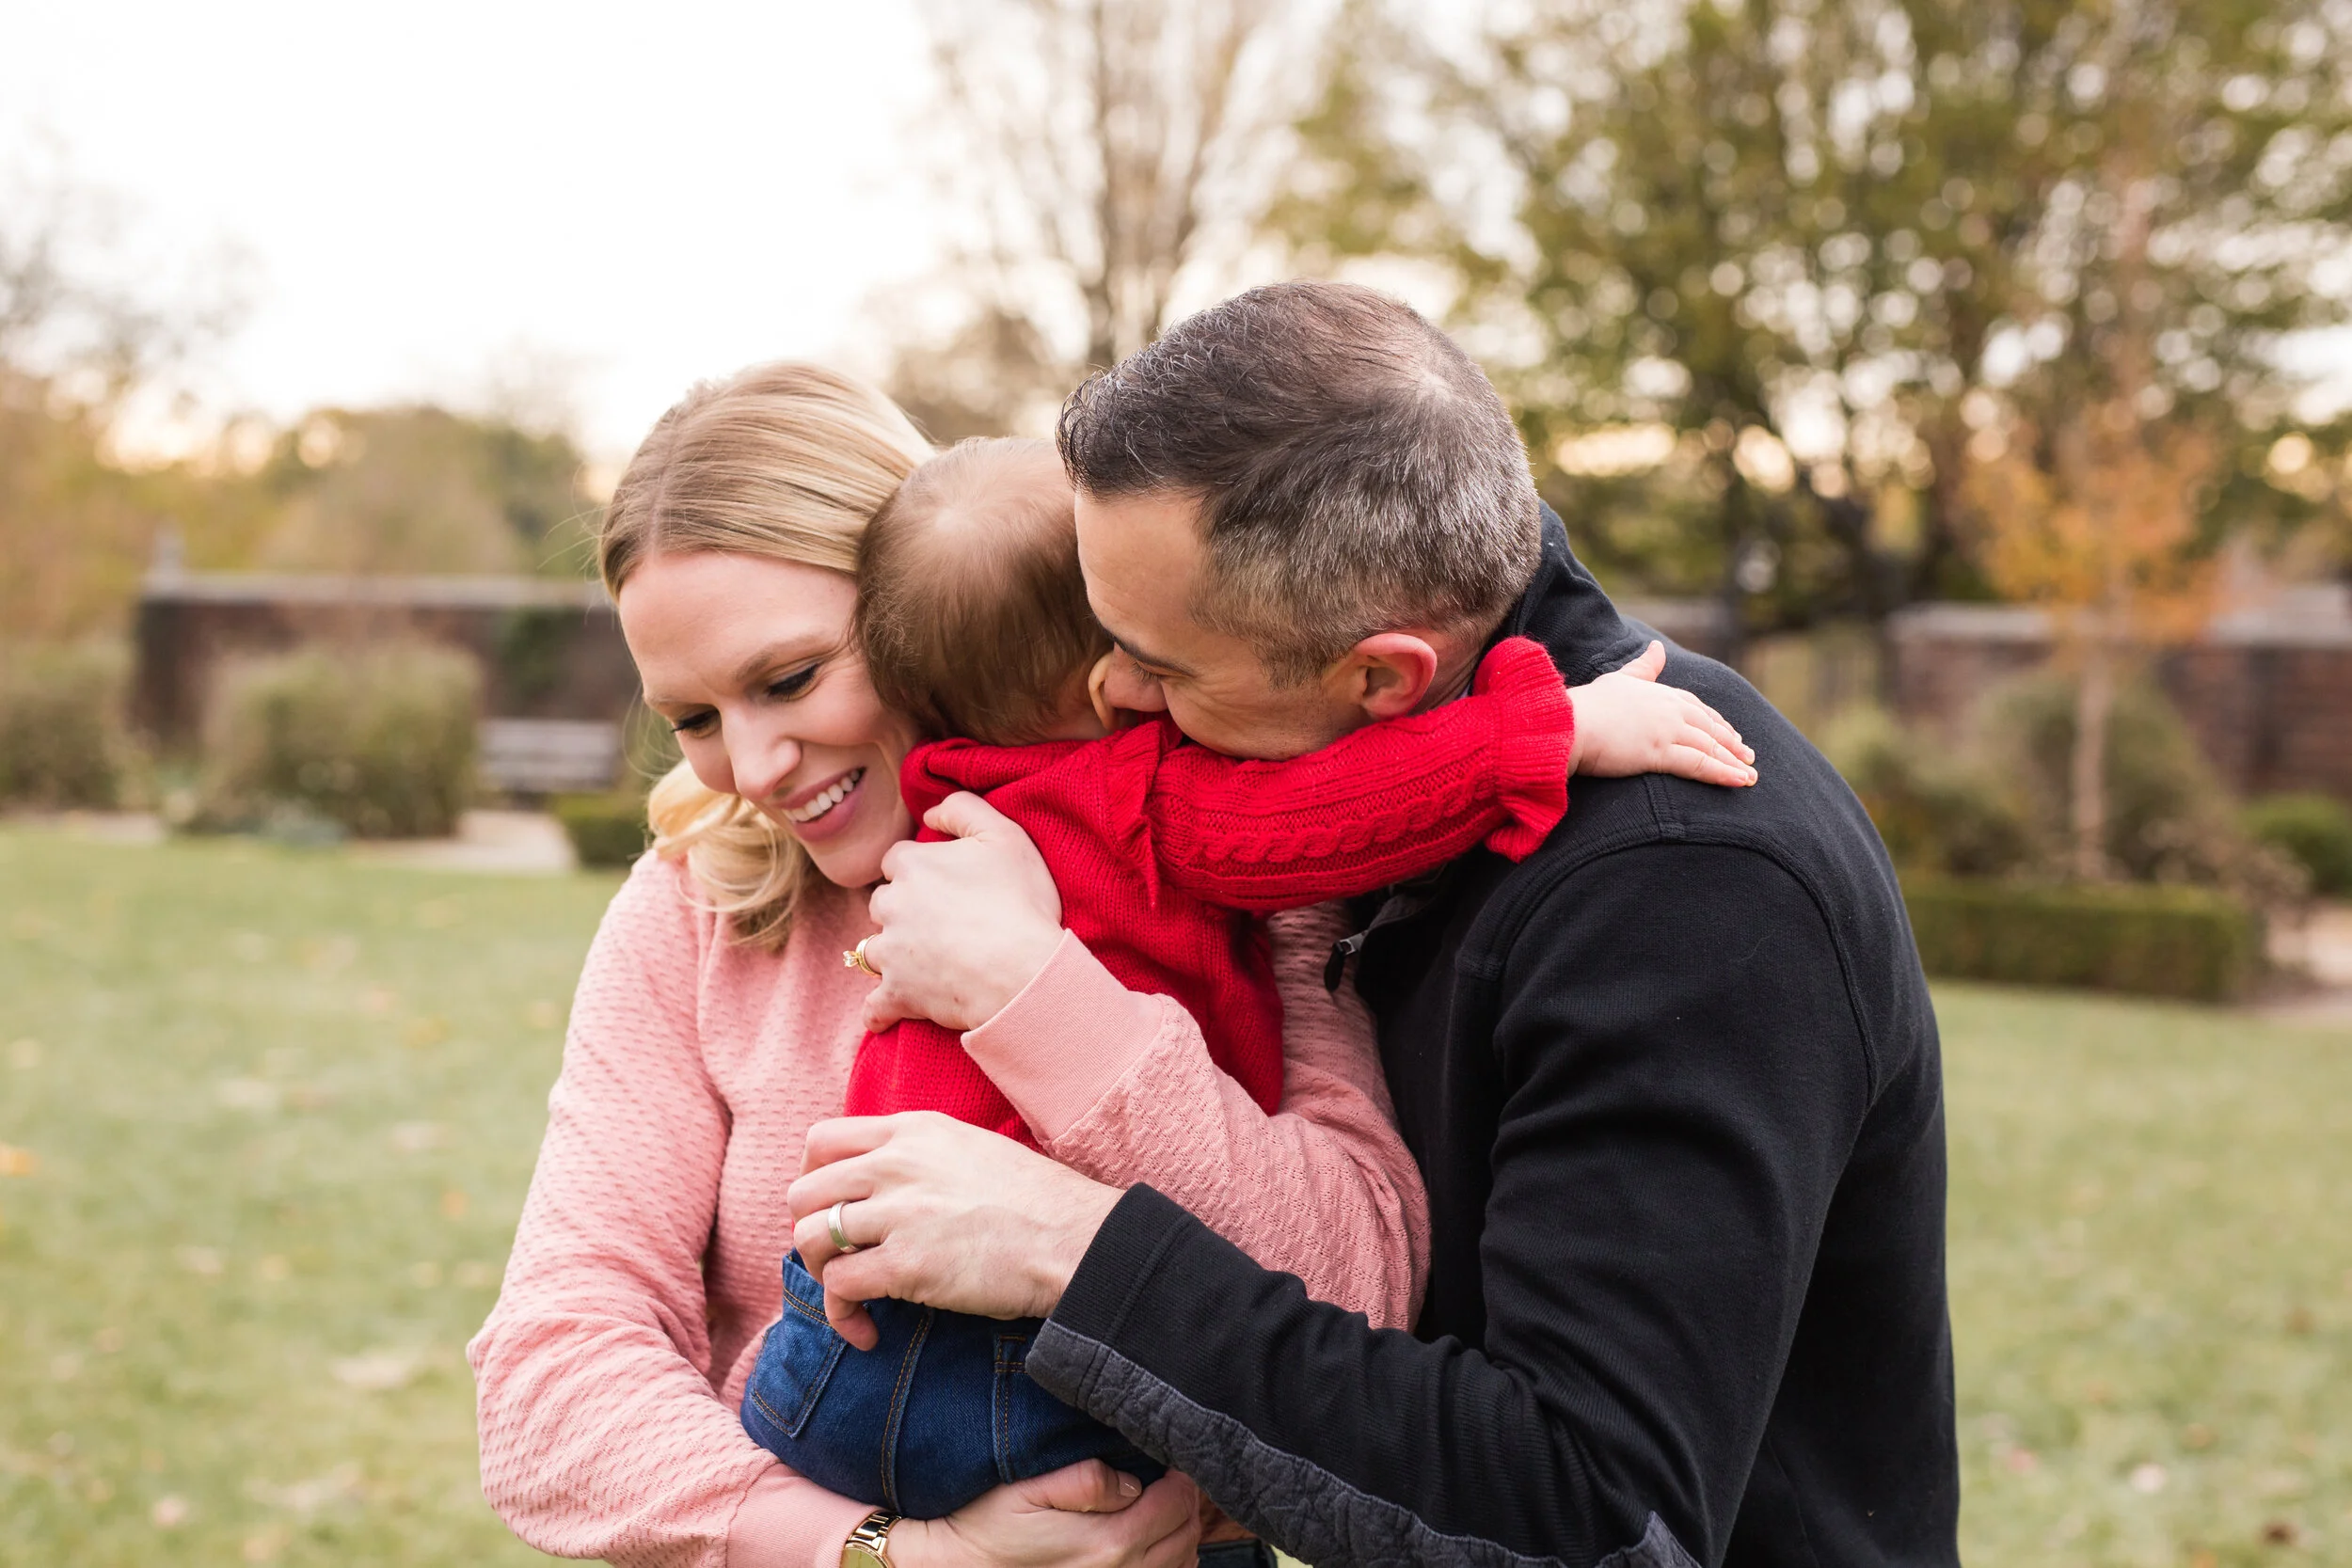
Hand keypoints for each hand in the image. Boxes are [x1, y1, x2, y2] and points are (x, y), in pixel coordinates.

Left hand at [789, 1112, 1121, 1349]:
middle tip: (838, 1259)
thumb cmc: (1037, 1202)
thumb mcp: (973, 1148)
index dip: (814, 1179)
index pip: (822, 1140)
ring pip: (808, 1239)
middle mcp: (896, 1164)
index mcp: (913, 1130)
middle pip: (803, 1192)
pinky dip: (843, 1315)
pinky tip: (867, 1331)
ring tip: (853, 1297)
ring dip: (822, 1276)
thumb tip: (882, 1186)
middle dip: (809, 1231)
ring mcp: (898, 1213)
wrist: (1076, 1240)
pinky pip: (839, 1287)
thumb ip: (921, 1156)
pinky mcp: (905, 1264)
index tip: (831, 1209)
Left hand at [860, 793, 1066, 1033]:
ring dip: (890, 954)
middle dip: (901, 910)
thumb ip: (963, 810)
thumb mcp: (1004, 835)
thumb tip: (930, 812)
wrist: (1023, 971)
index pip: (897, 859)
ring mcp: (891, 952)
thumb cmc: (1020, 902)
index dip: (919, 870)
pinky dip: (879, 1012)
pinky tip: (886, 1016)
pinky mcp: (897, 994)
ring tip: (917, 963)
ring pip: (873, 949)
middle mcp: (892, 905)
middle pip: (882, 903)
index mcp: (912, 865)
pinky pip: (874, 1007)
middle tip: (935, 922)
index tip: (941, 883)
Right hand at [890, 1463, 1200, 1567]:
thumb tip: (1132, 1482)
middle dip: (1188, 1500)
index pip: (1176, 1505)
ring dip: (1183, 1530)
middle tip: (1173, 1474)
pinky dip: (1171, 1560)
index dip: (1182, 1476)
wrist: (960, 1567)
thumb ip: (1084, 1480)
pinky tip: (1155, 1539)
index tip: (1172, 1458)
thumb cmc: (989, 1523)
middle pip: (1186, 1535)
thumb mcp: (1027, 1489)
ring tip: (1167, 1502)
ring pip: (1181, 1562)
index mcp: (1109, 1542)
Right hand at [1568, 641, 1757, 786]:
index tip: (1731, 733)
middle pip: (1709, 727)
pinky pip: (1699, 764)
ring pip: (1710, 746)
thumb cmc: (1587, 705)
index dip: (1716, 721)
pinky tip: (1740, 781)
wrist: (1567, 723)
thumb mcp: (1619, 679)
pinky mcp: (1659, 752)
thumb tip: (1658, 647)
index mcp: (1660, 693)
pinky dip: (1723, 773)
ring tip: (1751, 775)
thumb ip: (1643, 667)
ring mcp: (1666, 730)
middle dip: (1731, 742)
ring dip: (1734, 761)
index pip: (1696, 707)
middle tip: (1749, 756)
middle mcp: (1669, 709)